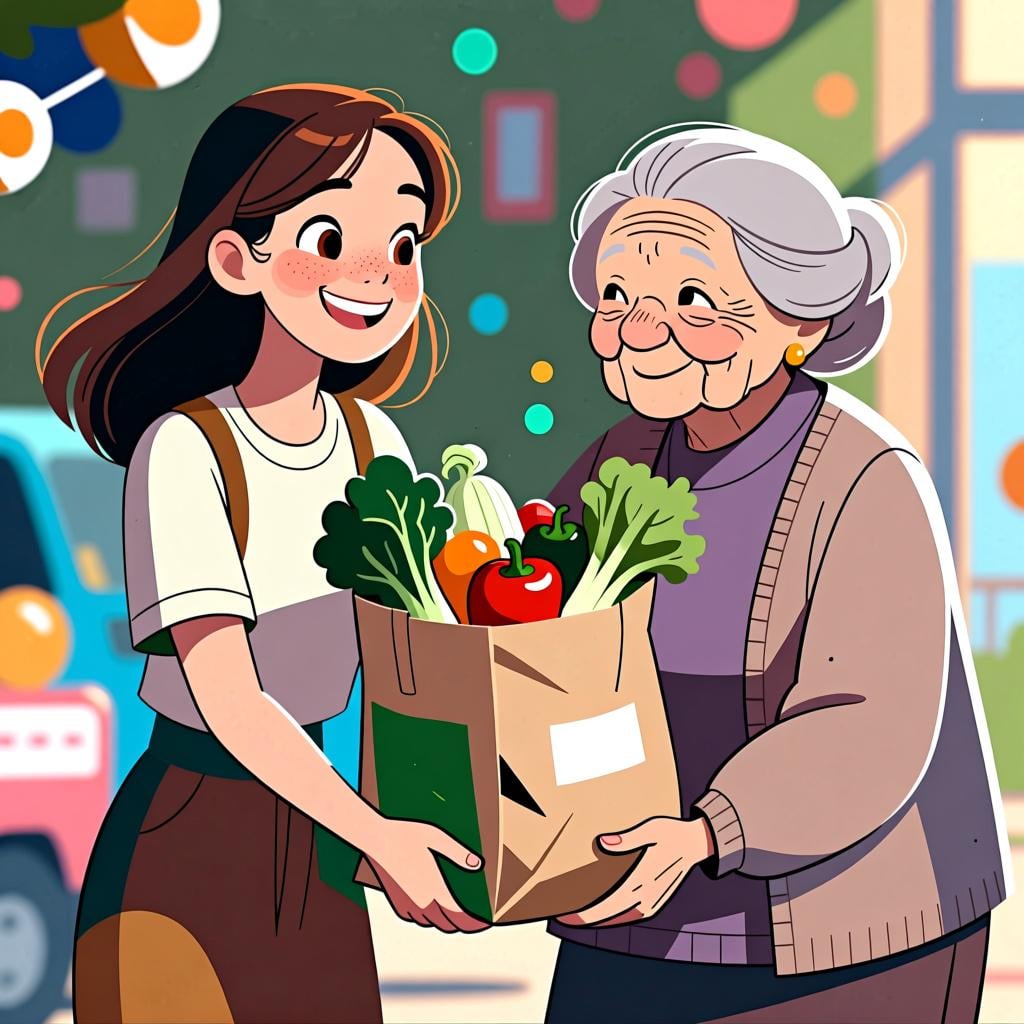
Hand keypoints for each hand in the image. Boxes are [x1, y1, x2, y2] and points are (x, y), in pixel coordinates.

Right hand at [364, 818, 489, 933]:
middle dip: (462, 924)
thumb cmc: (406, 834)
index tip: (485, 923)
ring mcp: (406, 904)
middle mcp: (420, 902)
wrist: (375, 837)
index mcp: (434, 890)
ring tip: (456, 914)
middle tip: (474, 919)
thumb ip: (458, 854)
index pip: (459, 917)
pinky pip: (416, 918)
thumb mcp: (437, 838)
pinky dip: (428, 919)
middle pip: (446, 924)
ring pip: (430, 923)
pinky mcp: (396, 901)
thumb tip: (477, 865)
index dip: (474, 924)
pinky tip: (432, 909)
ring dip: (445, 922)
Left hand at [556, 816, 714, 927]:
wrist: (698, 844)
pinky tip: (603, 912)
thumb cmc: (672, 833)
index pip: (608, 905)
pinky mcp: (656, 902)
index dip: (585, 914)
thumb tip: (602, 843)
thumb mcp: (650, 829)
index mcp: (642, 880)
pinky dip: (614, 916)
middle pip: (610, 916)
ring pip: (620, 919)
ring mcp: (653, 902)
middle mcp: (647, 896)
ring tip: (578, 915)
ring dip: (599, 919)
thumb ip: (627, 839)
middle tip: (563, 916)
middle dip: (585, 918)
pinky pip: (630, 916)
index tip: (565, 915)